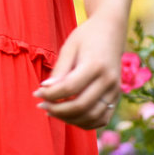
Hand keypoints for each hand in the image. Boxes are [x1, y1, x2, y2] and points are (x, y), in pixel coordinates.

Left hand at [32, 15, 125, 129]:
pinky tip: (70, 116)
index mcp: (95, 65)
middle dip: (57, 110)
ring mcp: (115, 90)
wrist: (111, 31)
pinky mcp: (117, 97)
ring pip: (92, 117)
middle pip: (81, 106)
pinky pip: (102, 119)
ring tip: (53, 112)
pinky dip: (85, 123)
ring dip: (69, 119)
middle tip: (42, 106)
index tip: (36, 93)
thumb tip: (45, 90)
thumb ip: (59, 71)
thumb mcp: (69, 47)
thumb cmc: (86, 37)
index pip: (70, 88)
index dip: (50, 95)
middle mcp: (108, 80)